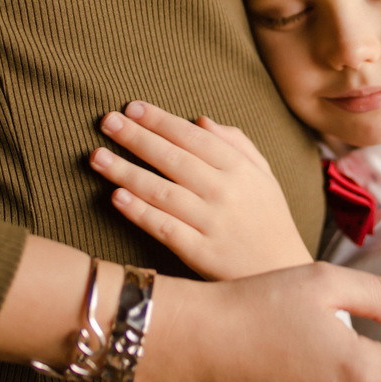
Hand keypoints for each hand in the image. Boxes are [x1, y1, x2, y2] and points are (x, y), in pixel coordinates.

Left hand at [90, 101, 313, 278]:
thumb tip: (200, 119)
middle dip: (136, 137)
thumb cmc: (268, 220)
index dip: (160, 120)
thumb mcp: (263, 176)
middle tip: (106, 121)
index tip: (132, 107)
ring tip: (97, 157)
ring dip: (126, 172)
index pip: (192, 136)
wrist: (283, 274)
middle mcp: (225, 192)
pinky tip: (116, 198)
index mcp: (239, 168)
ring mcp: (213, 223)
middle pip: (173, 158)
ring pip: (162, 191)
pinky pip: (165, 228)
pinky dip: (140, 212)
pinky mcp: (201, 254)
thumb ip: (236, 144)